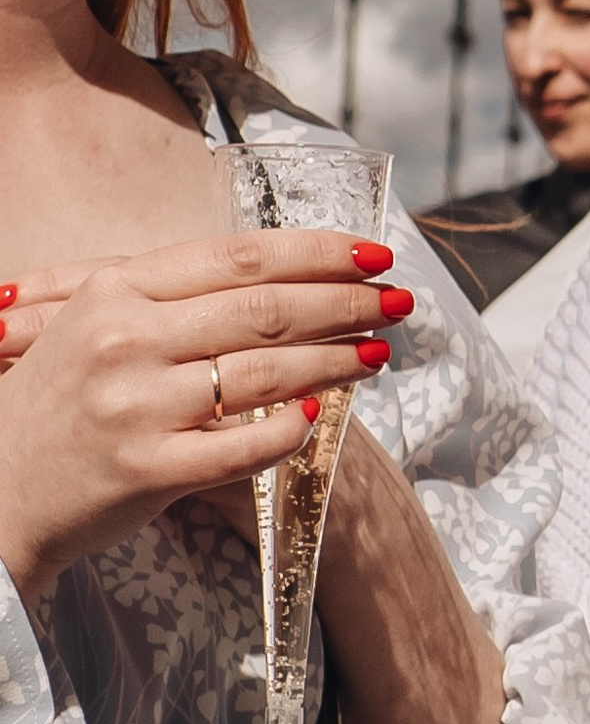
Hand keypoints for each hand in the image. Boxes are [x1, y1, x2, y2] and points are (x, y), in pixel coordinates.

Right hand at [0, 231, 405, 601]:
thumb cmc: (57, 404)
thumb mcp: (94, 323)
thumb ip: (170, 294)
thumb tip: (273, 274)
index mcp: (116, 291)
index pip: (238, 257)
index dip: (317, 253)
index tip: (373, 253)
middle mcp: (126, 340)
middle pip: (265, 309)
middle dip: (346, 304)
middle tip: (397, 302)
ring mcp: (138, 407)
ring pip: (265, 374)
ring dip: (336, 361)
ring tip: (378, 354)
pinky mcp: (149, 470)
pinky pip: (244, 447)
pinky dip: (291, 431)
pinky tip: (320, 419)